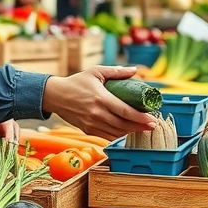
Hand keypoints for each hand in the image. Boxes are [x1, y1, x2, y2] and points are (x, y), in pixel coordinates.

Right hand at [42, 66, 156, 138]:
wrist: (55, 95)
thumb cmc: (77, 82)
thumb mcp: (96, 72)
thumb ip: (116, 71)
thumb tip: (134, 70)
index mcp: (101, 98)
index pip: (125, 111)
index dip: (140, 117)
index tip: (152, 119)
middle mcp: (97, 113)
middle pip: (123, 125)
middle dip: (140, 127)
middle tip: (152, 126)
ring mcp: (92, 124)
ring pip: (116, 133)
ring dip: (131, 133)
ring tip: (143, 130)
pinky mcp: (88, 130)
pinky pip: (107, 136)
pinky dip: (118, 136)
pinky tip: (127, 133)